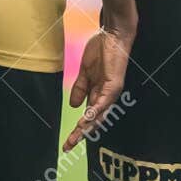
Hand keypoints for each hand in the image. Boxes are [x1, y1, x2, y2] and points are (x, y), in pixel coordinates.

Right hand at [62, 27, 133, 151]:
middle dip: (80, 134)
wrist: (113, 34)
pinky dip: (93, 113)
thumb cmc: (101, 48)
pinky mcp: (114, 86)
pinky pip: (102, 103)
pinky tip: (84, 121)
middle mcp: (106, 96)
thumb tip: (74, 106)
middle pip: (93, 121)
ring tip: (75, 138)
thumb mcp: (85, 71)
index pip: (87, 115)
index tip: (67, 141)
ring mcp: (111, 92)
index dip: (77, 128)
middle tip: (68, 147)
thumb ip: (80, 88)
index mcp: (99, 92)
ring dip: (86, 128)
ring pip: (98, 116)